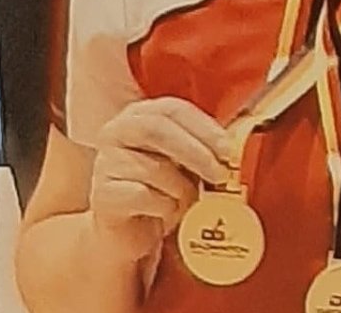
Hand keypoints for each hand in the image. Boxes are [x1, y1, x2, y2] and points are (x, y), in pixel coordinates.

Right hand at [87, 97, 234, 263]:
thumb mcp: (184, 163)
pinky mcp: (103, 195)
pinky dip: (165, 208)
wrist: (127, 231)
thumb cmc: (160, 191)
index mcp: (140, 115)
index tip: (228, 148)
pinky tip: (166, 213)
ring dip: (183, 190)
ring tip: (188, 202)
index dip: (204, 127)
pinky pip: (144, 196)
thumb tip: (237, 147)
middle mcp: (116, 132)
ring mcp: (106, 163)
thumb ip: (204, 148)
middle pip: (158, 130)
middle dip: (197, 152)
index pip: (173, 109)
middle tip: (220, 174)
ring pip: (155, 169)